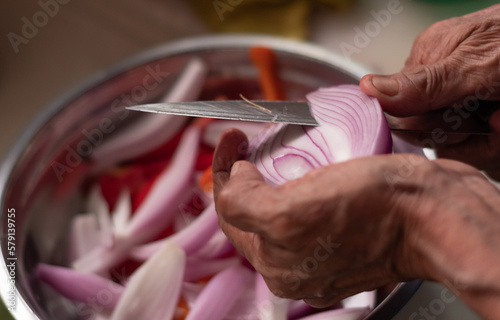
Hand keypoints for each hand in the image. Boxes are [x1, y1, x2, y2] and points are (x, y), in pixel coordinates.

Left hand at [212, 129, 499, 316]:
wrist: (433, 213)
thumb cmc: (371, 211)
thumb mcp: (291, 211)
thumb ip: (244, 204)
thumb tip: (234, 180)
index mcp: (277, 266)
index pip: (230, 214)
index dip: (223, 172)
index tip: (231, 138)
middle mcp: (297, 265)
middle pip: (253, 212)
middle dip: (245, 173)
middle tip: (247, 140)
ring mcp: (322, 249)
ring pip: (280, 206)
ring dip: (271, 174)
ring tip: (273, 146)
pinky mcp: (344, 232)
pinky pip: (309, 202)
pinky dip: (300, 179)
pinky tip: (306, 162)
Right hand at [360, 4, 499, 178]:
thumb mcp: (478, 63)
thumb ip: (424, 83)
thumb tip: (371, 89)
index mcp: (428, 58)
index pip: (400, 111)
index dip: (429, 126)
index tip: (461, 123)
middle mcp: (440, 81)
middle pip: (425, 130)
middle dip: (462, 133)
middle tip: (494, 117)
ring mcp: (462, 99)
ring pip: (451, 144)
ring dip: (484, 142)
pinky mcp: (481, 117)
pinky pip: (471, 148)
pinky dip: (493, 144)